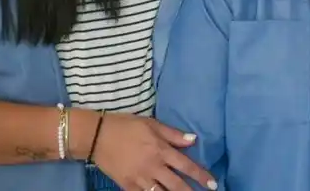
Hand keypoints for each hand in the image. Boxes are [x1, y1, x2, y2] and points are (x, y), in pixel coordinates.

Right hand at [90, 114, 215, 190]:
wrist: (97, 136)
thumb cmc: (126, 126)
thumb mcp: (152, 124)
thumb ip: (173, 134)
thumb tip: (193, 140)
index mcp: (160, 150)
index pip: (186, 166)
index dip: (201, 176)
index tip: (212, 184)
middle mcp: (153, 166)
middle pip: (176, 185)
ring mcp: (139, 178)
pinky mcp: (127, 185)